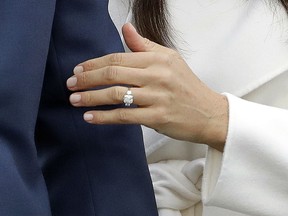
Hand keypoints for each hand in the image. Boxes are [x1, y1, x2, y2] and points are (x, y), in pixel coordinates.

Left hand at [66, 23, 227, 150]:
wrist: (209, 113)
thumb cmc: (187, 87)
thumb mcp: (169, 60)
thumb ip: (145, 46)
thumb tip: (126, 28)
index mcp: (158, 59)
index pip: (118, 57)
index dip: (94, 63)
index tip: (78, 69)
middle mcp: (157, 75)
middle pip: (113, 73)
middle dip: (87, 79)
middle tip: (70, 84)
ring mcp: (158, 96)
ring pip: (116, 94)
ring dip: (90, 97)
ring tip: (74, 100)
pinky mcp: (157, 117)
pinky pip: (125, 116)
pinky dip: (104, 117)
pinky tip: (90, 117)